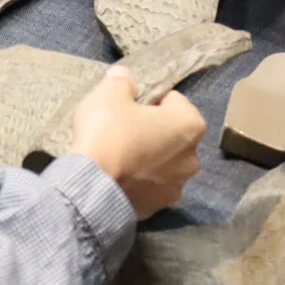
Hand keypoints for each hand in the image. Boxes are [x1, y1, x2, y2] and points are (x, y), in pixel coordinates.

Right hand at [70, 66, 206, 219]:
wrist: (92, 186)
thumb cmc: (108, 132)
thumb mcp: (109, 94)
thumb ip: (121, 81)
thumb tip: (124, 76)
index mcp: (190, 124)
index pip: (174, 101)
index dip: (151, 100)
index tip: (131, 107)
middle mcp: (193, 157)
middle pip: (172, 134)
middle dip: (154, 130)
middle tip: (124, 130)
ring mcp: (177, 186)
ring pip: (164, 163)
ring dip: (149, 158)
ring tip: (120, 157)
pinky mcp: (158, 208)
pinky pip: (150, 187)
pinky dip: (139, 182)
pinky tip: (119, 177)